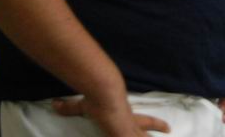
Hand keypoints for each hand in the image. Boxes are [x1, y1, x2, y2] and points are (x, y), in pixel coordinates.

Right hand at [52, 95, 169, 135]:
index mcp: (127, 116)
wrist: (104, 91)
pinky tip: (161, 132)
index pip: (145, 121)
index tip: (169, 128)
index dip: (156, 124)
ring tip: (166, 132)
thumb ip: (69, 108)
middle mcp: (132, 123)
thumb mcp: (81, 106)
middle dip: (158, 132)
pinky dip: (145, 135)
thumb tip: (54, 104)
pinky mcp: (125, 134)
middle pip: (148, 132)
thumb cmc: (96, 97)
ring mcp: (130, 130)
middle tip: (170, 132)